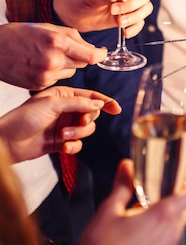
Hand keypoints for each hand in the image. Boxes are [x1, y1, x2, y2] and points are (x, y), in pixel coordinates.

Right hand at [0, 22, 106, 89]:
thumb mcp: (47, 27)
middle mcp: (53, 60)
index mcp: (57, 42)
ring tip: (48, 56)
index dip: (100, 55)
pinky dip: (55, 72)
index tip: (102, 53)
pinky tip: (40, 64)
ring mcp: (46, 75)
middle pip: (83, 63)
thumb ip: (74, 37)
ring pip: (72, 71)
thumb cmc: (20, 34)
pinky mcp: (39, 84)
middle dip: (80, 56)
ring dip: (67, 65)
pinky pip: (59, 79)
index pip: (91, 55)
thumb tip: (94, 49)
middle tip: (65, 49)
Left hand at [0, 86, 120, 162]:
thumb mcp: (52, 105)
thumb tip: (99, 103)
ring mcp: (64, 126)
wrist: (6, 142)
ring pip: (86, 130)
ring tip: (64, 137)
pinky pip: (77, 144)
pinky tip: (64, 148)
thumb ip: (78, 103)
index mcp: (63, 96)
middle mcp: (65, 110)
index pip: (90, 96)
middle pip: (92, 114)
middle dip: (87, 120)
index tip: (116, 109)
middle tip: (80, 124)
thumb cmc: (23, 119)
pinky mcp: (60, 142)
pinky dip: (74, 146)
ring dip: (78, 135)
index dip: (105, 101)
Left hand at [53, 0, 152, 37]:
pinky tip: (125, 32)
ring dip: (135, 17)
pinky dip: (136, 28)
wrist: (71, 15)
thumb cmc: (78, 0)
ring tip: (119, 23)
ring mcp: (128, 6)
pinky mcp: (127, 18)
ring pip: (145, 8)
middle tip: (113, 11)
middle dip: (132, 5)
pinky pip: (140, 22)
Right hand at [80, 159, 185, 244]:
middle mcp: (171, 232)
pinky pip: (169, 240)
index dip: (184, 185)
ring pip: (177, 225)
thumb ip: (122, 185)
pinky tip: (141, 234)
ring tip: (142, 219)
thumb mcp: (109, 211)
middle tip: (150, 201)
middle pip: (184, 208)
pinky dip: (160, 234)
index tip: (174, 184)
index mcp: (162, 215)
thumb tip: (126, 167)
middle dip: (171, 202)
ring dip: (165, 219)